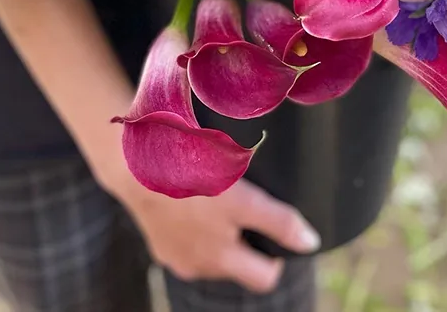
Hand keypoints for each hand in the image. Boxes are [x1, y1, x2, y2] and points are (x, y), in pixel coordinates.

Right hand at [118, 177, 320, 292]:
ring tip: (216, 196)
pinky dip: (192, 222)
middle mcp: (199, 265)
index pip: (263, 278)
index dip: (276, 255)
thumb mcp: (243, 200)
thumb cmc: (192, 180)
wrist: (137, 169)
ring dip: (217, 231)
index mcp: (222, 259)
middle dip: (246, 242)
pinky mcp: (156, 237)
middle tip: (247, 209)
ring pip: (209, 250)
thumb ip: (278, 222)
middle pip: (236, 264)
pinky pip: (184, 235)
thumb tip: (310, 243)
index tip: (274, 229)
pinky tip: (190, 196)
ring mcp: (174, 253)